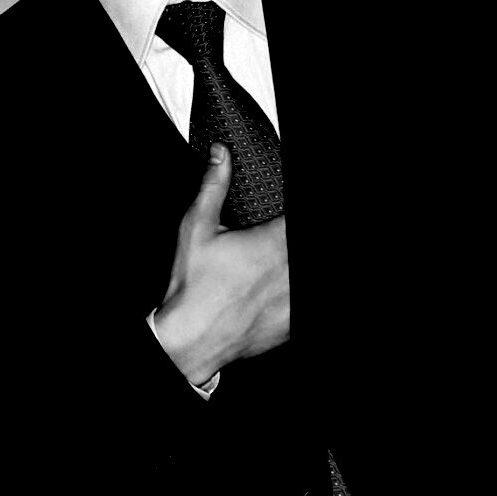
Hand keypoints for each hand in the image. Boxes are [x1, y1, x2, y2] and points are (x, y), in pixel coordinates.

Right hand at [153, 142, 289, 385]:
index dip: (288, 220)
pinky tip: (271, 294)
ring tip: (271, 268)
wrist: (191, 340)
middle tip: (270, 248)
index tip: (280, 223)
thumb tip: (219, 155)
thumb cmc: (194, 287)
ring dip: (289, 270)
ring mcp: (296, 299)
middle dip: (286, 244)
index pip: (298, 219)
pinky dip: (290, 296)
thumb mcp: (197, 227)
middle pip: (302, 246)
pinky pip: (302, 304)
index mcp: (275, 242)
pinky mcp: (294, 324)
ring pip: (305, 275)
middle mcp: (291, 270)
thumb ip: (214, 186)